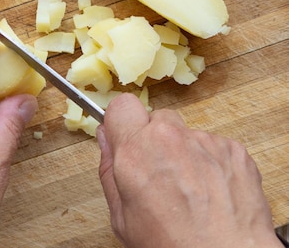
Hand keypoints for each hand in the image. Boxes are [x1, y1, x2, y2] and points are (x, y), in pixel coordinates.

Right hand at [97, 93, 281, 247]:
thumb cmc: (174, 246)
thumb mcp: (122, 217)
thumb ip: (109, 170)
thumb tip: (106, 139)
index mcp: (135, 152)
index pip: (122, 105)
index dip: (122, 121)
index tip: (125, 136)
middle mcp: (170, 138)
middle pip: (156, 118)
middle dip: (154, 140)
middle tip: (159, 173)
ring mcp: (205, 142)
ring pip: (187, 134)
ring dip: (185, 153)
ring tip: (190, 191)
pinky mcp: (234, 150)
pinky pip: (214, 146)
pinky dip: (211, 164)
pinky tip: (210, 192)